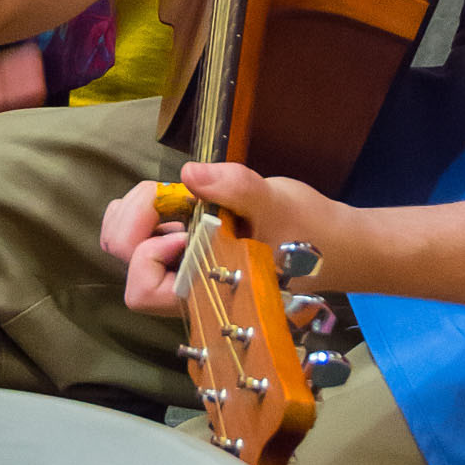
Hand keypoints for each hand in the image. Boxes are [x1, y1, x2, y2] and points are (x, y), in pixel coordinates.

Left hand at [102, 164, 338, 316]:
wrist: (338, 245)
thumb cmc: (310, 233)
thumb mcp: (276, 202)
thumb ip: (235, 188)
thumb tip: (189, 174)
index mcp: (204, 290)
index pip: (142, 290)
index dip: (149, 253)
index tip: (183, 228)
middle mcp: (188, 286)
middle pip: (126, 268)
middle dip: (135, 224)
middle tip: (166, 198)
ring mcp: (186, 268)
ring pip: (128, 250)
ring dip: (138, 215)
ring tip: (170, 197)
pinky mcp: (190, 250)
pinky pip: (145, 236)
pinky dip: (147, 212)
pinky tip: (175, 199)